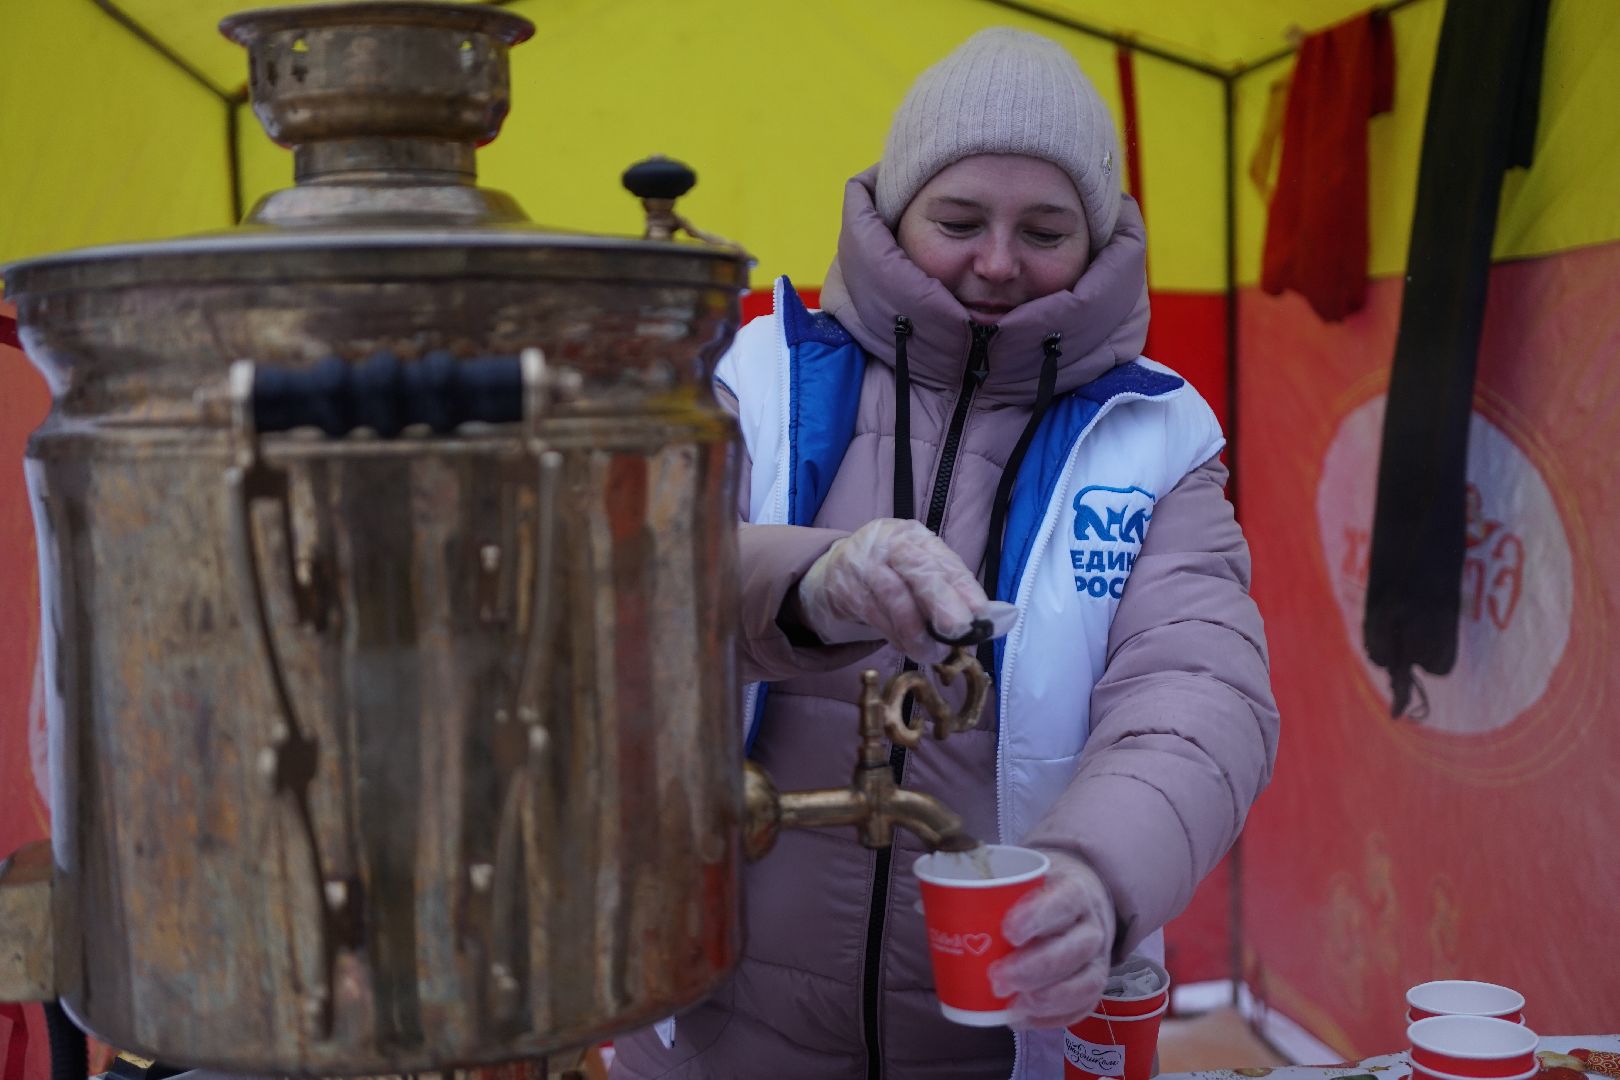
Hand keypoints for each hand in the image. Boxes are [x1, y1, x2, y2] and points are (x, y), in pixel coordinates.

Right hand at [796, 518, 1015, 663]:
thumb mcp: (919, 572)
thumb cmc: (889, 574)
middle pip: (918, 569)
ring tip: (936, 653)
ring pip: (895, 598)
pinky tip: (909, 647)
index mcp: (914, 536)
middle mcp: (889, 543)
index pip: (943, 559)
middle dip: (942, 601)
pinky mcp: (846, 590)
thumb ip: (953, 590)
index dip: (964, 586)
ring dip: (918, 632)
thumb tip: (997, 619)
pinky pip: (875, 616)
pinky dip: (896, 636)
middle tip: (960, 630)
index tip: (981, 612)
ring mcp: (864, 565)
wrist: (830, 574)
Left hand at [989, 850, 1116, 1029]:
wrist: (1081, 897)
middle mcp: (1092, 924)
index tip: (1008, 932)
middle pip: (1075, 948)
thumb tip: (923, 908)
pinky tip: (1021, 1019)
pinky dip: (1052, 1018)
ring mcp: (1098, 957)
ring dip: (1048, 998)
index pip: (1064, 901)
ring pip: (1086, 982)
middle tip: (997, 979)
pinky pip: (1083, 1007)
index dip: (1038, 917)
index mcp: (1073, 888)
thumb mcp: (1018, 876)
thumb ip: (979, 889)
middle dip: (1035, 968)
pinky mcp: (1094, 983)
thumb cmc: (1038, 890)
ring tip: (1011, 1006)